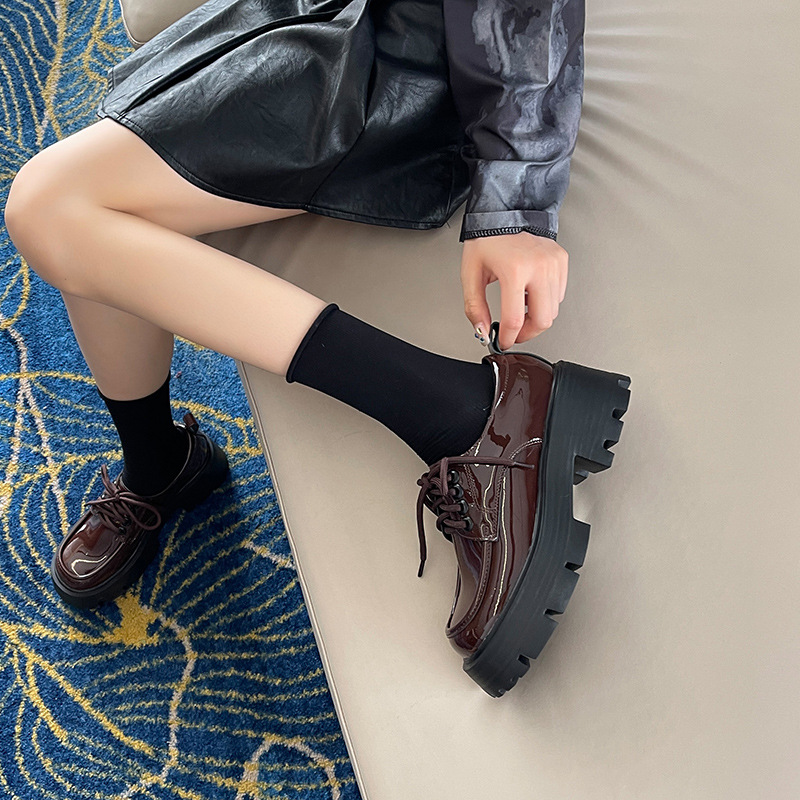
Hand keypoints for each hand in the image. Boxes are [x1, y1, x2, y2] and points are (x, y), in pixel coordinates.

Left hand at [461, 232, 567, 350]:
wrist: (505, 211)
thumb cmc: (487, 239)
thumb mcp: (471, 274)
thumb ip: (475, 307)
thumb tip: (483, 331)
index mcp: (515, 270)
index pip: (516, 319)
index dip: (509, 337)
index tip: (504, 341)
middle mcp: (539, 266)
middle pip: (543, 320)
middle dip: (527, 333)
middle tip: (514, 332)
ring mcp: (554, 263)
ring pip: (553, 310)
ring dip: (536, 316)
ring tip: (519, 306)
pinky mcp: (561, 261)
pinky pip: (559, 294)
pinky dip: (545, 301)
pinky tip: (530, 293)